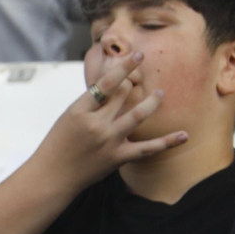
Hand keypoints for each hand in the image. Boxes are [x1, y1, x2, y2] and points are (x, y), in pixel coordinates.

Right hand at [34, 53, 186, 193]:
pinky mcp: (118, 157)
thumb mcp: (67, 118)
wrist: (50, 177)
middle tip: (139, 78)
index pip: (106, 83)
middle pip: (123, 95)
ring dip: (152, 102)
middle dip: (132, 84)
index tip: (138, 55)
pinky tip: (184, 135)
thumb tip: (113, 86)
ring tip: (159, 95)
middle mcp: (96, 124)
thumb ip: (89, 103)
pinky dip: (167, 142)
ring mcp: (109, 141)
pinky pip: (147, 148)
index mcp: (79, 111)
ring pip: (138, 114)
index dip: (124, 67)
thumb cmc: (56, 145)